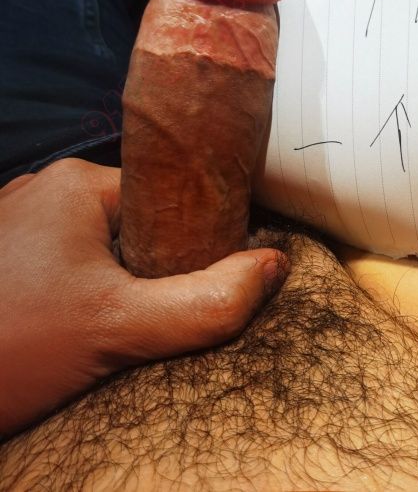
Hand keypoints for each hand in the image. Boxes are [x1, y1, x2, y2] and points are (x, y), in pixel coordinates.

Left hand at [0, 157, 288, 438]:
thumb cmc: (8, 347)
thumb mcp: (117, 330)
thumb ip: (205, 303)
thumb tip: (276, 266)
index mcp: (79, 184)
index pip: (167, 201)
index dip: (194, 243)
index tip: (199, 285)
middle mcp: (46, 189)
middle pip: (137, 226)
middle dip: (153, 272)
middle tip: (149, 319)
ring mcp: (18, 221)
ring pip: (101, 248)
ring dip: (118, 286)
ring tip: (110, 328)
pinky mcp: (3, 256)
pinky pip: (67, 263)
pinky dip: (83, 293)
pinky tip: (74, 328)